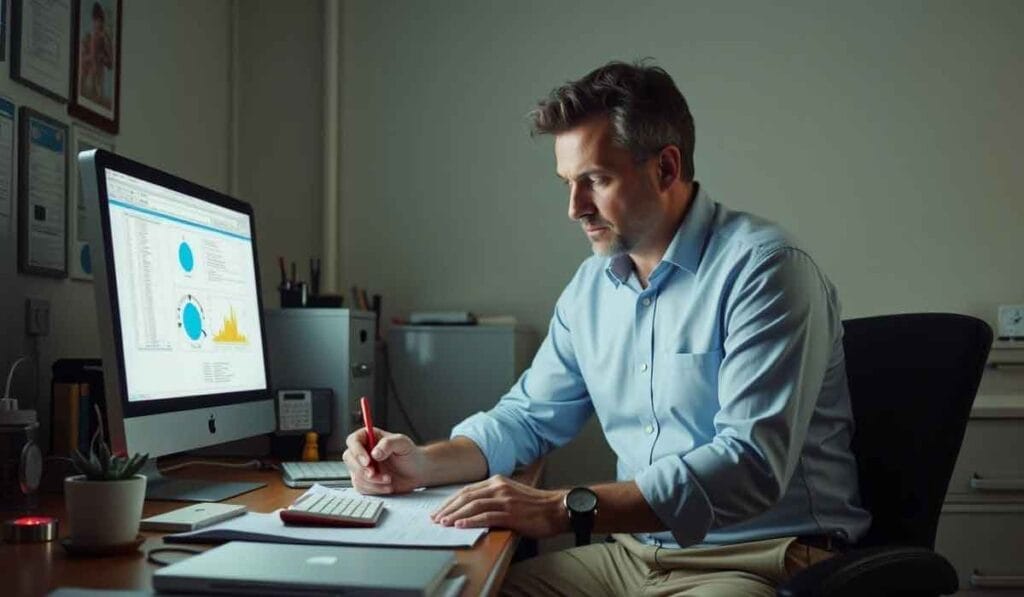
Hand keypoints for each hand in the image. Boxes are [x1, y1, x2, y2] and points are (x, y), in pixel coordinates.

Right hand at [342, 427, 425, 494]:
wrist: (417, 472)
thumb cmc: (410, 454)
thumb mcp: (403, 444)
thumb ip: (388, 444)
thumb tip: (374, 453)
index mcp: (369, 437)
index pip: (353, 441)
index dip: (357, 451)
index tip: (367, 462)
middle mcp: (363, 451)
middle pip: (349, 458)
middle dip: (362, 469)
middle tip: (375, 474)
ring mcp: (362, 467)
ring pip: (355, 475)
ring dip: (371, 481)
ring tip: (388, 480)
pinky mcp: (365, 481)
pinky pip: (361, 487)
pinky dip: (374, 489)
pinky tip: (387, 486)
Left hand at [430, 475, 569, 538]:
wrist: (557, 508)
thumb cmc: (535, 505)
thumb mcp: (511, 494)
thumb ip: (493, 497)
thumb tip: (472, 508)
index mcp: (497, 481)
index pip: (467, 490)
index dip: (451, 501)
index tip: (439, 510)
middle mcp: (499, 487)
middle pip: (466, 496)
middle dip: (448, 508)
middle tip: (435, 518)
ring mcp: (505, 500)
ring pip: (473, 506)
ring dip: (455, 515)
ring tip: (443, 523)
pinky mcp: (511, 513)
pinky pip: (486, 517)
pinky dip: (471, 521)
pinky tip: (460, 526)